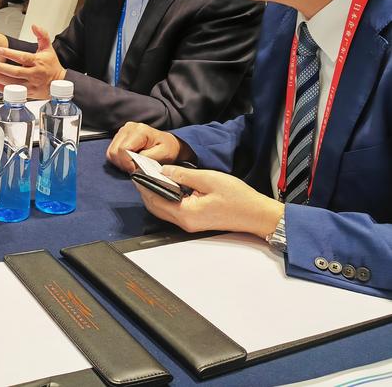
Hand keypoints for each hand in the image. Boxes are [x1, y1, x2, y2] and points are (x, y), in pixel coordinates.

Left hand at [0, 25, 65, 98]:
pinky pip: (14, 93)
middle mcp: (34, 74)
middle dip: (1, 68)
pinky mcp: (28, 93)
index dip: (11, 54)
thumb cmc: (52, 66)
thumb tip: (35, 26)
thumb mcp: (48, 48)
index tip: (0, 50)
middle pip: (15, 72)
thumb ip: (42, 35)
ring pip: (13, 83)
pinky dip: (2, 89)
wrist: (60, 83)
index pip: (23, 57)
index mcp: (37, 62)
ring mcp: (31, 85)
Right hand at [106, 122, 188, 172]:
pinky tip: (128, 160)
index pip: (123, 149)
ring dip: (120, 162)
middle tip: (134, 169)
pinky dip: (118, 159)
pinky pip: (111, 151)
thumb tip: (134, 163)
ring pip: (111, 152)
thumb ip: (147, 158)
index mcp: (140, 130)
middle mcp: (129, 127)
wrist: (168, 143)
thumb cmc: (168, 149)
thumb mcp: (163, 154)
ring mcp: (123, 130)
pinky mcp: (120, 135)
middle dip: (123, 164)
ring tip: (132, 165)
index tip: (135, 170)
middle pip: (114, 151)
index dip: (127, 163)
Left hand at [133, 166, 284, 237]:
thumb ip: (183, 175)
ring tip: (152, 176)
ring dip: (155, 194)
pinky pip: (173, 210)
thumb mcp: (209, 179)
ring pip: (162, 209)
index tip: (137, 171)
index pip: (155, 199)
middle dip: (145, 190)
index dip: (144, 185)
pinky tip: (168, 185)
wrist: (257, 214)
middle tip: (141, 172)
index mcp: (186, 213)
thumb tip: (163, 171)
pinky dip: (165, 198)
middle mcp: (185, 222)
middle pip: (155, 207)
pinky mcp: (194, 221)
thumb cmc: (238, 197)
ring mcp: (189, 223)